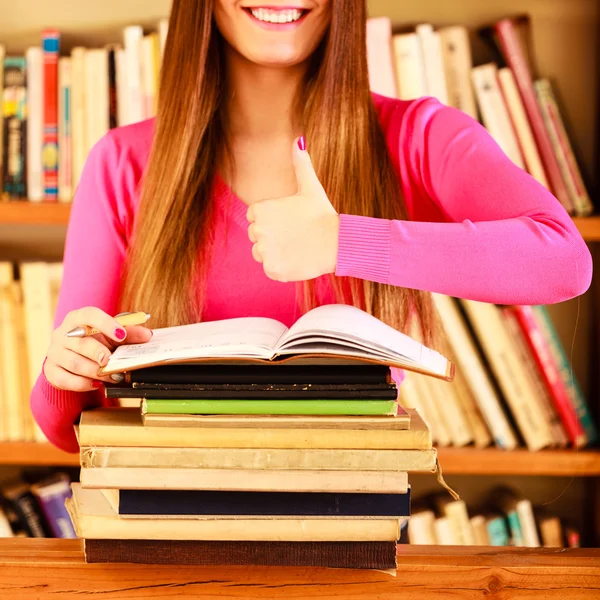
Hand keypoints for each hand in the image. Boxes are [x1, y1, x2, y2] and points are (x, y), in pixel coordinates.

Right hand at [44, 307, 152, 391]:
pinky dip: (82, 384)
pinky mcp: (51, 371)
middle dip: (100, 354)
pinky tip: (95, 384)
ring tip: (113, 377)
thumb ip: (130, 333)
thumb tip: (148, 335)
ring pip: (74, 363)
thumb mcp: (112, 335)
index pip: (89, 315)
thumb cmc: (95, 341)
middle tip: (113, 362)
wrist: (73, 358)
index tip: (121, 335)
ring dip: (96, 372)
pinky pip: (65, 379)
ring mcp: (54, 352)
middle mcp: (62, 333)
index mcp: (78, 318)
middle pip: (81, 343)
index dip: (106, 324)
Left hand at [247, 137, 339, 282]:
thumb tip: (298, 139)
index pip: (256, 218)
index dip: (273, 220)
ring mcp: (265, 252)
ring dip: (275, 253)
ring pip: (261, 254)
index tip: (289, 222)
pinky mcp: (272, 270)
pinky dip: (282, 267)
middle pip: (257, 236)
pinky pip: (270, 269)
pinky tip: (297, 259)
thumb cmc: (323, 215)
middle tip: (295, 235)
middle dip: (272, 237)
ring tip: (296, 247)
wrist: (337, 243)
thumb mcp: (310, 187)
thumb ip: (300, 164)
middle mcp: (258, 231)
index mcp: (261, 210)